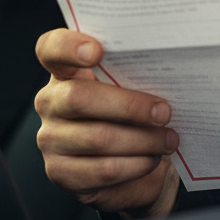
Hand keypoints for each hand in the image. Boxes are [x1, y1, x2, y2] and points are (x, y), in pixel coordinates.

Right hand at [35, 29, 179, 218]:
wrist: (131, 165)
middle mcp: (51, 102)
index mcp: (65, 71)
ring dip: (142, 140)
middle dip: (129, 105)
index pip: (51, 49)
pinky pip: (103, 169)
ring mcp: (51, 138)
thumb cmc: (133, 115)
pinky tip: (153, 159)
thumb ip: (134, 74)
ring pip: (97, 138)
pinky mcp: (61, 173)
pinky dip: (136, 165)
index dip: (68, 47)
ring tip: (169, 140)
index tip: (97, 51)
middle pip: (78, 97)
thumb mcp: (132, 88)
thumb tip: (168, 67)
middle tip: (164, 112)